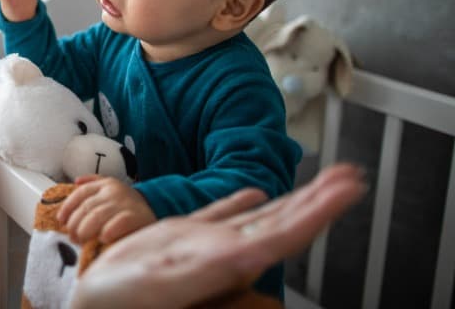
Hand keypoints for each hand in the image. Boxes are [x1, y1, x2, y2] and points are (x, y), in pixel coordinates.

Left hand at [58, 175, 156, 243]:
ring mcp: (124, 203)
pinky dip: (108, 231)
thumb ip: (93, 183)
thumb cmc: (127, 202)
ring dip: (85, 230)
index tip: (61, 220)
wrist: (156, 207)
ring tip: (81, 240)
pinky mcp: (136, 217)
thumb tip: (75, 181)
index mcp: (105, 184)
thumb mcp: (111, 186)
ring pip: (97, 215)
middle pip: (86, 207)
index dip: (68, 207)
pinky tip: (102, 238)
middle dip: (75, 223)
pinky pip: (118, 223)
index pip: (81, 193)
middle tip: (72, 236)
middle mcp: (113, 192)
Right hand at [70, 164, 366, 308]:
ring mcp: (203, 247)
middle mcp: (224, 254)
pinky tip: (256, 193)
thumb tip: (253, 253)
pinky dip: (239, 202)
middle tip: (351, 174)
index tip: (348, 189)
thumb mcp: (164, 283)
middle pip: (284, 224)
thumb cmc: (119, 304)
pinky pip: (218, 216)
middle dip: (319, 199)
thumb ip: (207, 268)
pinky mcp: (178, 241)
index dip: (320, 212)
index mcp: (226, 263)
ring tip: (322, 180)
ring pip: (258, 218)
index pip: (285, 234)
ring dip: (292, 198)